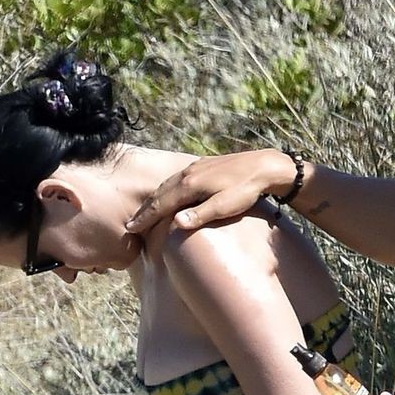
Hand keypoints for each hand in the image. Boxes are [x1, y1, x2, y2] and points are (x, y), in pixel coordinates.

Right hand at [124, 149, 293, 237]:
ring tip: (145, 211)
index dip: (146, 218)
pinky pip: (176, 178)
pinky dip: (166, 189)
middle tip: (132, 224)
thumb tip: (177, 222)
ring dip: (154, 198)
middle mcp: (188, 173)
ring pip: (167, 184)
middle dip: (145, 210)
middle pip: (160, 193)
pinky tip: (167, 193)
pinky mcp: (203, 165)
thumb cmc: (246, 190)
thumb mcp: (225, 206)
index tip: (131, 229)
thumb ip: (201, 214)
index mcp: (190, 185)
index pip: (161, 204)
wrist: (263, 166)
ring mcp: (195, 167)